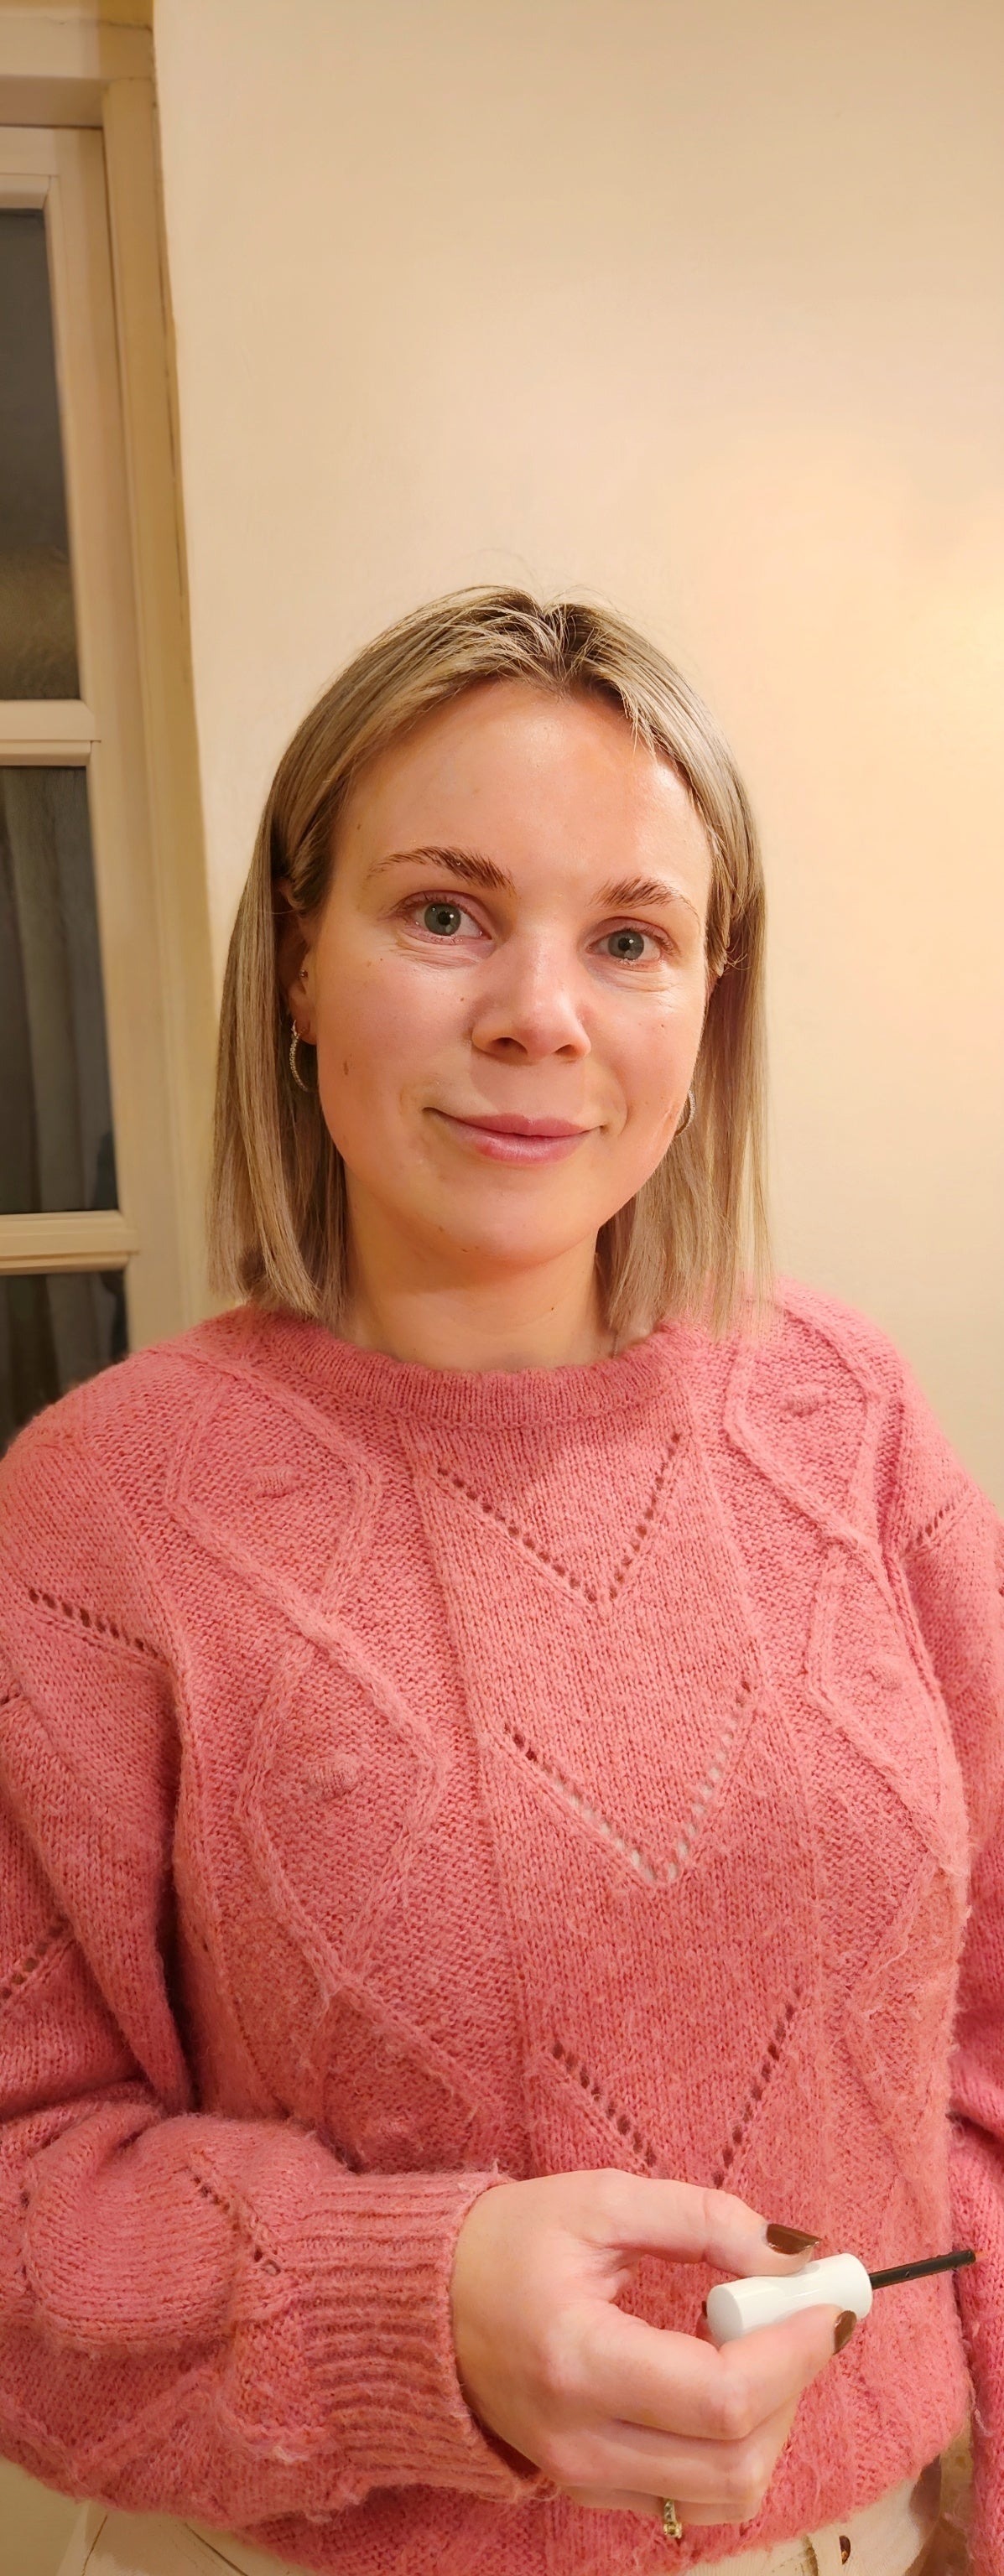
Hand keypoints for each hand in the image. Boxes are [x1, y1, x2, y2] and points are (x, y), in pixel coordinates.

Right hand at [449, 2169, 844, 2528]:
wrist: (416, 2306)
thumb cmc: (506, 2242)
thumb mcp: (601, 2201)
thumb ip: (705, 2219)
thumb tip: (797, 2252)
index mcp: (577, 2361)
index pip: (723, 2396)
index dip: (796, 2352)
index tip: (831, 2302)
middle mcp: (580, 2442)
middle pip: (737, 2462)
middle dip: (793, 2386)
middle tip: (795, 2318)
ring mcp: (582, 2478)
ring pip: (726, 2494)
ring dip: (770, 2423)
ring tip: (751, 2346)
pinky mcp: (588, 2491)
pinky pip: (693, 2496)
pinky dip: (731, 2446)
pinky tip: (717, 2378)